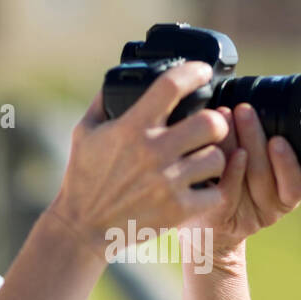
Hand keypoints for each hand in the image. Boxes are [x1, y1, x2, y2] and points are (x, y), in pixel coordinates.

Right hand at [47, 61, 231, 256]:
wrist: (82, 227)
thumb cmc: (84, 177)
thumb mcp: (84, 132)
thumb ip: (103, 101)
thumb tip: (120, 76)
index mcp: (131, 128)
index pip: (170, 86)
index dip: (193, 72)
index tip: (202, 72)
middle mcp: (153, 152)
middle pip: (210, 122)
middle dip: (216, 121)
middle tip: (211, 127)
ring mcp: (168, 182)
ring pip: (217, 158)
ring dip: (214, 156)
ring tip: (204, 159)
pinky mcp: (178, 209)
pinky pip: (216, 192)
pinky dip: (213, 189)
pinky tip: (202, 186)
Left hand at [189, 103, 300, 256]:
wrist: (201, 226)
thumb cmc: (225, 186)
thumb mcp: (245, 168)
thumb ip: (252, 145)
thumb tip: (249, 107)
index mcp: (282, 196)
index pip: (296, 187)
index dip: (289, 165)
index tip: (279, 139)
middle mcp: (268, 209)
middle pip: (266, 174)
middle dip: (255, 138)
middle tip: (245, 110)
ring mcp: (244, 217)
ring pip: (247, 181)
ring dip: (238, 145)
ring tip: (226, 117)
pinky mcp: (220, 220)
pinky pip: (227, 195)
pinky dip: (227, 171)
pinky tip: (220, 153)